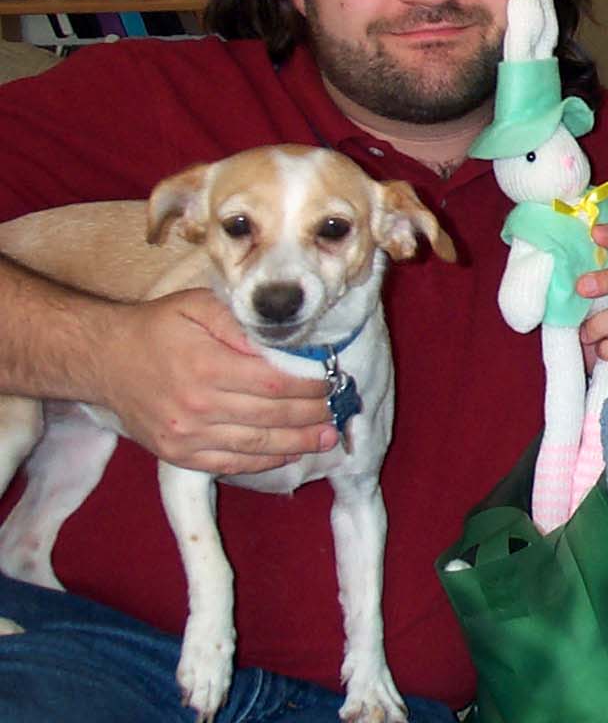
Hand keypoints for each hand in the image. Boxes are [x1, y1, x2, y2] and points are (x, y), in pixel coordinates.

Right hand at [98, 289, 335, 473]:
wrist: (104, 360)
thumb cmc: (157, 327)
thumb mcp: (199, 306)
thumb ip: (240, 322)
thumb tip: (280, 341)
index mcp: (207, 366)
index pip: (275, 383)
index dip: (310, 387)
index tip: (332, 382)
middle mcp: (197, 406)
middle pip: (272, 417)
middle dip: (313, 414)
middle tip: (340, 410)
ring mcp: (186, 436)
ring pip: (257, 446)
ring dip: (298, 443)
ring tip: (327, 437)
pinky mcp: (177, 455)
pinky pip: (230, 464)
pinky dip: (264, 462)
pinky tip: (288, 453)